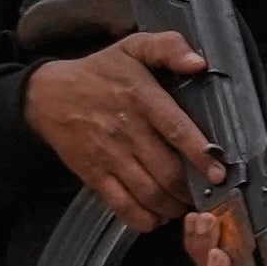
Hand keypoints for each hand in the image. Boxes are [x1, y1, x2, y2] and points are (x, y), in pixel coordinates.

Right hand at [23, 32, 215, 233]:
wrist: (47, 96)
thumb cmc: (99, 73)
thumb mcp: (132, 48)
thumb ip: (168, 47)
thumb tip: (198, 62)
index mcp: (140, 98)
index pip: (176, 130)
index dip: (201, 154)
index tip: (219, 171)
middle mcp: (125, 130)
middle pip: (167, 171)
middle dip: (192, 188)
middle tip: (207, 192)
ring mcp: (108, 156)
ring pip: (150, 194)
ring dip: (174, 205)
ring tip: (186, 202)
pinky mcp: (94, 176)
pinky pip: (123, 206)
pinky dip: (145, 218)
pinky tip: (158, 214)